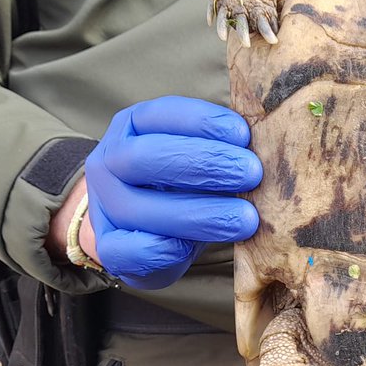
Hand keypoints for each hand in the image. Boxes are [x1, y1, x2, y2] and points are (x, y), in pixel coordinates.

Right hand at [78, 96, 262, 289]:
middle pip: (146, 157)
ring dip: (198, 213)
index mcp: (133, 127)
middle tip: (252, 174)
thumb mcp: (197, 158)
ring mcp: (103, 206)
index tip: (244, 135)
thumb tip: (262, 152)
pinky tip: (193, 247)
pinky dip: (163, 249)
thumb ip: (219, 151)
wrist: (141, 232)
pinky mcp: (107, 248)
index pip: (161, 114)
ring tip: (244, 219)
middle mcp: (109, 161)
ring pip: (138, 208)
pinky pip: (129, 250)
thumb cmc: (180, 186)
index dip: (203, 122)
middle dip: (204, 164)